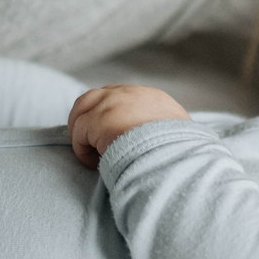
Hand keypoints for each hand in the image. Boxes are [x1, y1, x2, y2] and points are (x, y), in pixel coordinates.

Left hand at [68, 85, 189, 168]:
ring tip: (94, 157)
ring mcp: (113, 104)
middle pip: (92, 97)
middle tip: (90, 147)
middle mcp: (130, 94)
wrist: (180, 161)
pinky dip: (82, 151)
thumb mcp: (177, 135)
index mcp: (152, 98)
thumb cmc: (180, 156)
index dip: (106, 115)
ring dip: (83, 135)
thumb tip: (147, 143)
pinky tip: (95, 164)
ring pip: (81, 112)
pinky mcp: (99, 120)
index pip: (117, 96)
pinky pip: (78, 133)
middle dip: (85, 120)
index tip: (107, 136)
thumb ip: (159, 130)